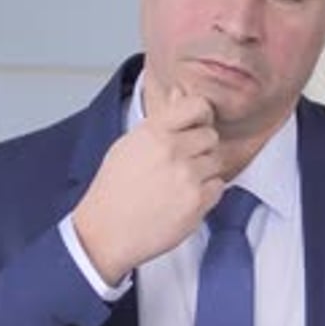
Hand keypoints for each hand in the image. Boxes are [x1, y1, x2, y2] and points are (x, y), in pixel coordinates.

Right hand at [73, 88, 224, 284]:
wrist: (106, 232)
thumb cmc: (113, 190)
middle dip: (200, 149)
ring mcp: (186, 177)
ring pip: (217, 162)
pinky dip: (206, 193)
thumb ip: (160, 119)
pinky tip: (183, 198)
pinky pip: (218, 188)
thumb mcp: (129, 145)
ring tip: (179, 183)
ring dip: (204, 172)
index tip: (197, 125)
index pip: (198, 106)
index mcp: (153, 132)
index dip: (202, 115)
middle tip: (181, 164)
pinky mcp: (196, 203)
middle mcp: (172, 151)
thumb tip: (180, 93)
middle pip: (211, 136)